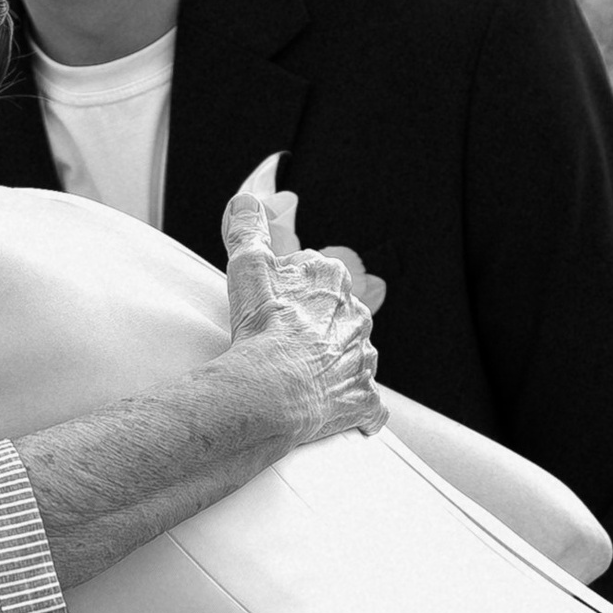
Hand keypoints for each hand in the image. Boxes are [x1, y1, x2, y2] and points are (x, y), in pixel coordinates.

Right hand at [222, 189, 383, 446]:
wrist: (272, 389)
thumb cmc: (261, 329)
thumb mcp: (248, 267)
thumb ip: (247, 230)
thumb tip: (246, 200)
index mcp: (332, 280)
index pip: (315, 278)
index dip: (289, 294)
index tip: (272, 308)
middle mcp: (356, 315)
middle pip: (336, 316)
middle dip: (315, 328)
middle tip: (283, 342)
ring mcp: (363, 358)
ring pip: (352, 355)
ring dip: (333, 364)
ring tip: (302, 377)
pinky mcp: (364, 398)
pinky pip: (367, 404)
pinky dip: (355, 408)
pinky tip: (337, 411)